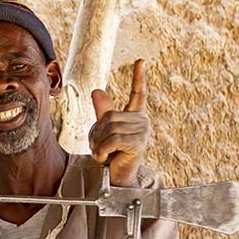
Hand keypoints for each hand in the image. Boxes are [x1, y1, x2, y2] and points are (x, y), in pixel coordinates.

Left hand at [89, 59, 149, 186]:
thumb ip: (103, 112)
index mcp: (135, 116)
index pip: (138, 93)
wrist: (117, 178)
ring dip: (99, 144)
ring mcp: (142, 132)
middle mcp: (142, 121)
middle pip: (109, 116)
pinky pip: (111, 140)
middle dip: (97, 134)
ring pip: (109, 128)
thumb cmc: (113, 155)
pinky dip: (102, 151)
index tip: (140, 61)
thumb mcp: (105, 131)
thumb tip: (97, 91)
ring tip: (104, 154)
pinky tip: (107, 158)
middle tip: (100, 148)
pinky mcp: (137, 143)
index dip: (138, 77)